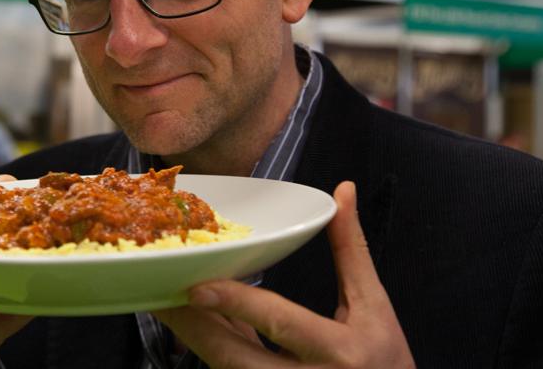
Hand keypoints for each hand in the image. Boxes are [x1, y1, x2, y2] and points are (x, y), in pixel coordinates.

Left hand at [154, 181, 414, 367]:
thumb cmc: (385, 360)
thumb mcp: (373, 305)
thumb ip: (350, 248)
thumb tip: (343, 190)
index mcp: (341, 351)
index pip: (281, 322)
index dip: (239, 304)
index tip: (198, 286)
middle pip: (236, 359)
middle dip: (193, 327)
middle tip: (157, 293)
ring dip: (193, 337)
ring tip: (162, 302)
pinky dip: (209, 349)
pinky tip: (190, 324)